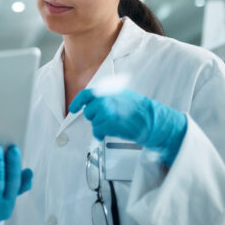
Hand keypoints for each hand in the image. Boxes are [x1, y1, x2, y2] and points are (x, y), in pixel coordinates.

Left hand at [69, 88, 186, 165]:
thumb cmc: (140, 109)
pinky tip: (112, 131)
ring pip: (93, 122)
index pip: (86, 94)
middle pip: (89, 111)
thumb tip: (93, 101)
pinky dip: (102, 134)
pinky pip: (97, 131)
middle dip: (95, 117)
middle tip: (107, 119)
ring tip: (115, 124)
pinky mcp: (108, 124)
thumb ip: (107, 96)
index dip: (77, 102)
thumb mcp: (122, 95)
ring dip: (101, 125)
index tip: (73, 108)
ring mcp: (105, 112)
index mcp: (108, 91)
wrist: (151, 120)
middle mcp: (104, 99)